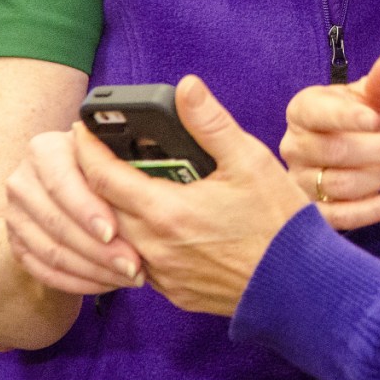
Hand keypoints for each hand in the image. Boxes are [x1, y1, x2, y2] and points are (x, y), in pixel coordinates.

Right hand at [4, 128, 144, 295]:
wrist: (76, 179)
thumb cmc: (106, 159)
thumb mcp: (114, 150)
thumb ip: (119, 160)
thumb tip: (149, 160)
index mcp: (45, 149)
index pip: (61, 183)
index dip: (87, 210)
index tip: (113, 231)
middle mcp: (23, 180)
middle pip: (58, 223)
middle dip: (98, 249)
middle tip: (132, 265)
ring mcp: (16, 215)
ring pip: (53, 252)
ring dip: (93, 270)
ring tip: (128, 276)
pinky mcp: (18, 244)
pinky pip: (46, 272)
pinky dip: (79, 281)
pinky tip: (108, 283)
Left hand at [75, 75, 310, 315]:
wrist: (297, 282)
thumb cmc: (278, 221)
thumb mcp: (249, 159)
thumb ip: (210, 123)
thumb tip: (186, 87)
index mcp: (167, 211)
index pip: (103, 177)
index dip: (87, 149)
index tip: (82, 130)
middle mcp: (153, 248)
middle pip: (101, 209)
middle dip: (95, 178)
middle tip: (101, 151)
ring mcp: (161, 275)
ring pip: (117, 238)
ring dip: (114, 210)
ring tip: (127, 183)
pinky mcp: (173, 291)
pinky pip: (137, 262)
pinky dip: (135, 237)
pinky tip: (157, 221)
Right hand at [280, 51, 379, 230]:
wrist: (348, 146)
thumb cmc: (358, 117)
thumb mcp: (370, 97)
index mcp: (302, 111)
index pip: (319, 114)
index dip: (346, 117)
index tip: (376, 118)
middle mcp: (294, 146)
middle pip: (335, 152)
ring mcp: (300, 182)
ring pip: (340, 185)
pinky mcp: (314, 212)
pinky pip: (342, 217)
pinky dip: (375, 211)